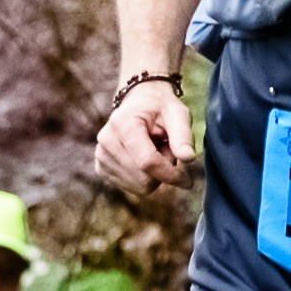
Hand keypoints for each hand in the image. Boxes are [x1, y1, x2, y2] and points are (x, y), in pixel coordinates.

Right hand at [96, 76, 194, 198]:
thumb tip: (189, 158)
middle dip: (162, 169)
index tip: (188, 181)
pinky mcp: (101, 167)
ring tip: (154, 151)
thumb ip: (183, 135)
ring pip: (139, 186)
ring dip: (154, 174)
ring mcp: (101, 155)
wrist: (139, 103)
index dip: (171, 175)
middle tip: (165, 148)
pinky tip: (142, 159)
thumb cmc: (161, 108)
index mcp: (123, 124)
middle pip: (144, 178)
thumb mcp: (177, 113)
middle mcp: (106, 140)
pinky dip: (142, 178)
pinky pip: (130, 188)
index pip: (148, 162)